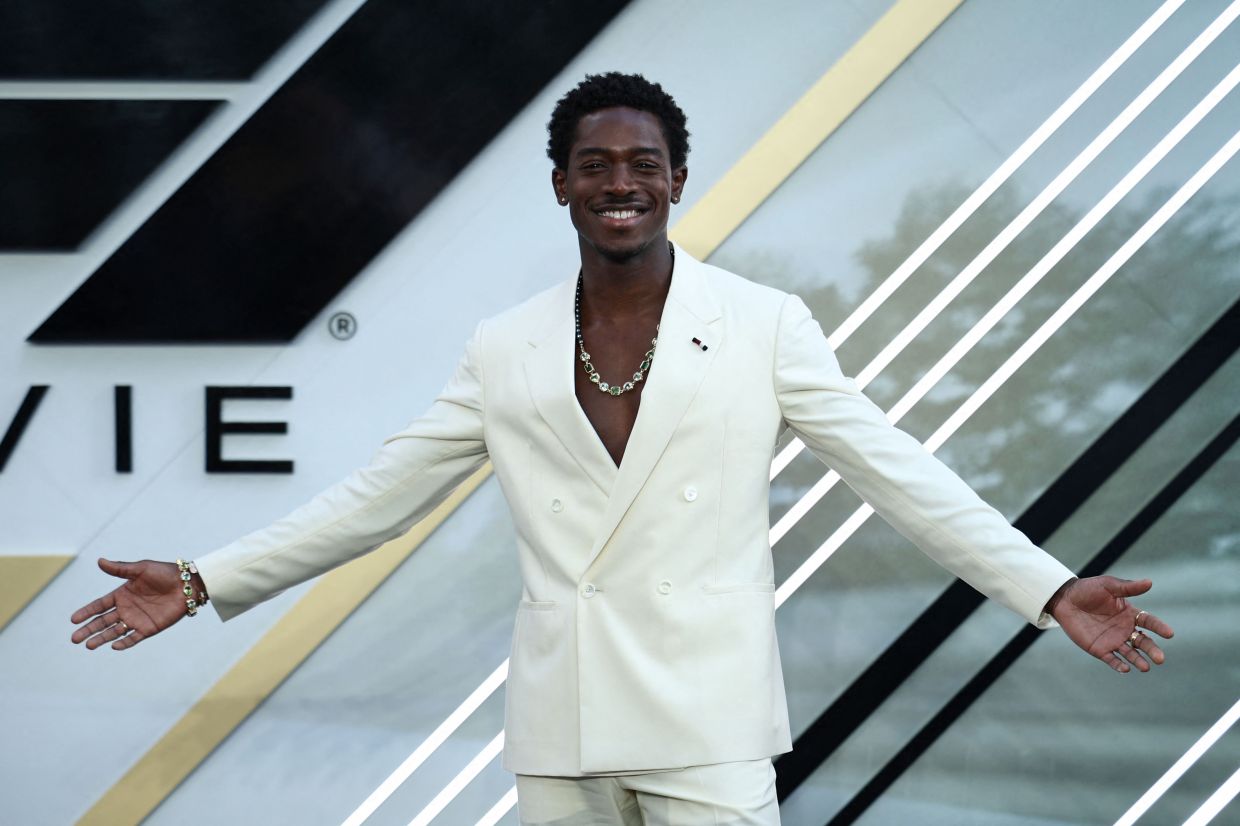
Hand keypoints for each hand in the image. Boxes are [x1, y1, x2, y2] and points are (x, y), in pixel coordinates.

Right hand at [70, 558, 196, 650]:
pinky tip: (114, 646)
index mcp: (122, 594)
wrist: (187, 584)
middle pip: (102, 621)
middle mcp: (126, 609)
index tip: (73, 619)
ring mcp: (136, 619)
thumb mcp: (141, 569)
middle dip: (88, 629)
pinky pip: (133, 638)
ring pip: (114, 632)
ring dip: (101, 638)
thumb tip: (99, 561)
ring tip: (88, 645)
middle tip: (74, 638)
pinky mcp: (149, 628)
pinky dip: (124, 643)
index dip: (86, 612)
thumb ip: (120, 568)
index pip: (99, 606)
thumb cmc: (164, 573)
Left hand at [1047, 576, 1172, 672]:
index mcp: (1129, 614)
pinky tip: (1125, 668)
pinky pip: (1111, 659)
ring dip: (1138, 660)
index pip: (1148, 622)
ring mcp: (1113, 640)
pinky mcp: (1099, 649)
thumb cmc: (1087, 590)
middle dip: (1152, 650)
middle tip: (1160, 659)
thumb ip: (1127, 587)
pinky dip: (1119, 665)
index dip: (1159, 627)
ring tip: (1145, 667)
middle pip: (1143, 642)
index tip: (1169, 633)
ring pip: (1130, 653)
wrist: (1064, 600)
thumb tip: (1149, 582)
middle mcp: (1125, 629)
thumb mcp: (1108, 586)